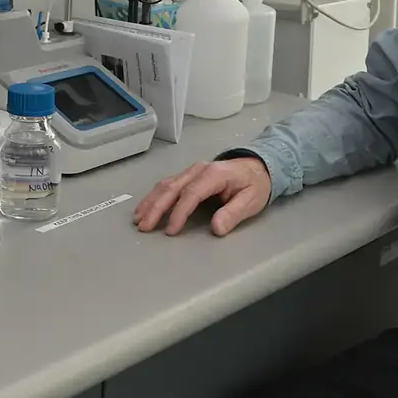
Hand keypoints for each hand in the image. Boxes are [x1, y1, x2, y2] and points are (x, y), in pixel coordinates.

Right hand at [133, 157, 271, 236]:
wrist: (258, 167)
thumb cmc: (255, 184)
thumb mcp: (251, 201)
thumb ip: (233, 214)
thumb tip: (217, 228)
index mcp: (214, 174)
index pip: (191, 194)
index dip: (179, 212)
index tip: (171, 230)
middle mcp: (198, 170)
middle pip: (172, 188)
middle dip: (156, 208)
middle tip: (144, 226)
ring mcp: (192, 172)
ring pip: (165, 185)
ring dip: (150, 202)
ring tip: (139, 219)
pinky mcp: (188, 176)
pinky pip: (167, 185)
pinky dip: (154, 197)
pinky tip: (146, 208)